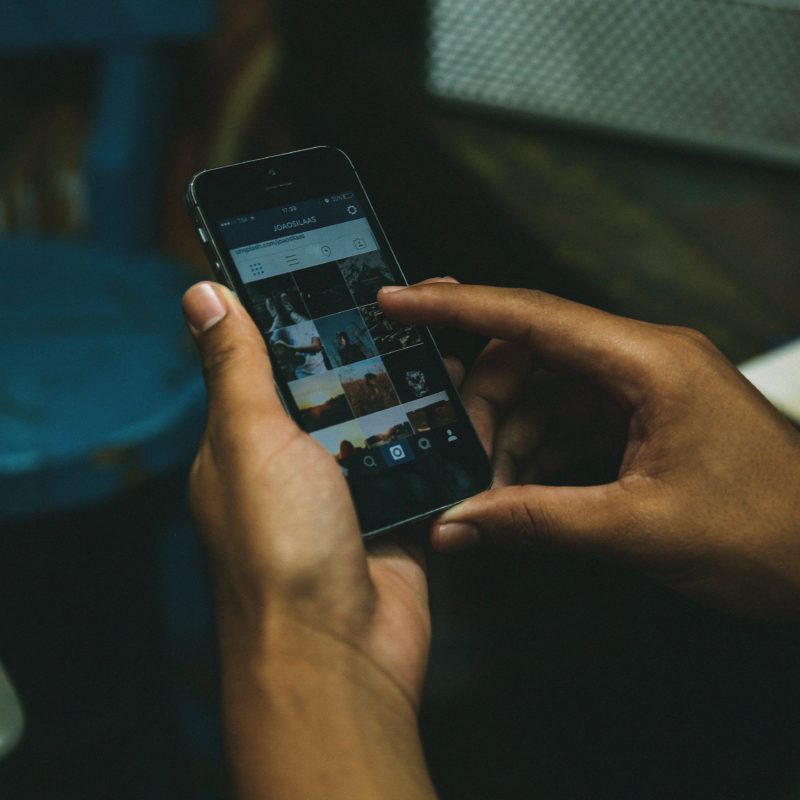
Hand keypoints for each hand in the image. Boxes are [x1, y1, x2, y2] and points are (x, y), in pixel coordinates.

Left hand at [182, 282, 435, 799]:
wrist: (339, 652)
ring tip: (469, 339)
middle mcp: (303, 462)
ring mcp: (357, 488)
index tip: (353, 273)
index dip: (317, 316)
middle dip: (390, 345)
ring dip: (431, 384)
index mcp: (252, 440)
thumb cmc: (278, 551)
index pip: (282, 358)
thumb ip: (236, 367)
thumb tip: (202, 296)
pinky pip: (433, 461)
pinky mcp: (404, 513)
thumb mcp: (250, 440)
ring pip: (400, 419)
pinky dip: (456, 433)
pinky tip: (484, 398)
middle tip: (431, 301)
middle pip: (352, 385)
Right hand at [379, 282, 799, 621]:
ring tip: (488, 490)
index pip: (531, 316)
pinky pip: (569, 421)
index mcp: (649, 362)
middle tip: (450, 452)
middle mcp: (643, 361)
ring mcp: (644, 390)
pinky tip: (520, 491)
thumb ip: (538, 522)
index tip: (400, 302)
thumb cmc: (772, 532)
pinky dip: (537, 454)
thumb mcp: (639, 529)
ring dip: (508, 439)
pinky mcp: (644, 419)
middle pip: (530, 357)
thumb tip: (461, 523)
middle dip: (482, 403)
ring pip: (544, 394)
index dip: (456, 307)